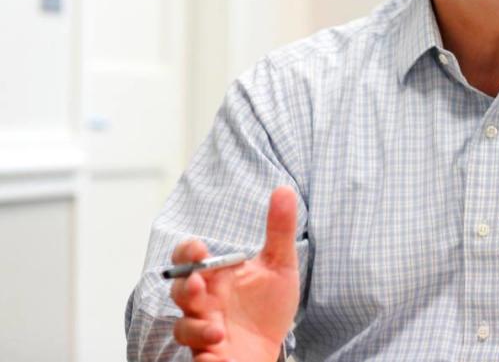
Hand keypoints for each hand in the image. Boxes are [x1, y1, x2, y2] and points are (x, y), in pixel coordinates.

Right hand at [169, 186, 300, 361]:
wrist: (272, 348)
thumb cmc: (268, 309)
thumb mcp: (280, 266)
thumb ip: (279, 230)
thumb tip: (283, 190)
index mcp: (216, 276)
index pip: (189, 257)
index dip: (188, 252)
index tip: (200, 250)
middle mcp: (204, 301)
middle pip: (178, 288)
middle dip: (184, 282)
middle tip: (198, 277)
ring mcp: (202, 327)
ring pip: (181, 323)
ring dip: (192, 318)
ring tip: (211, 314)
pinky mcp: (206, 353)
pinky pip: (193, 349)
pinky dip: (202, 340)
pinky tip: (218, 336)